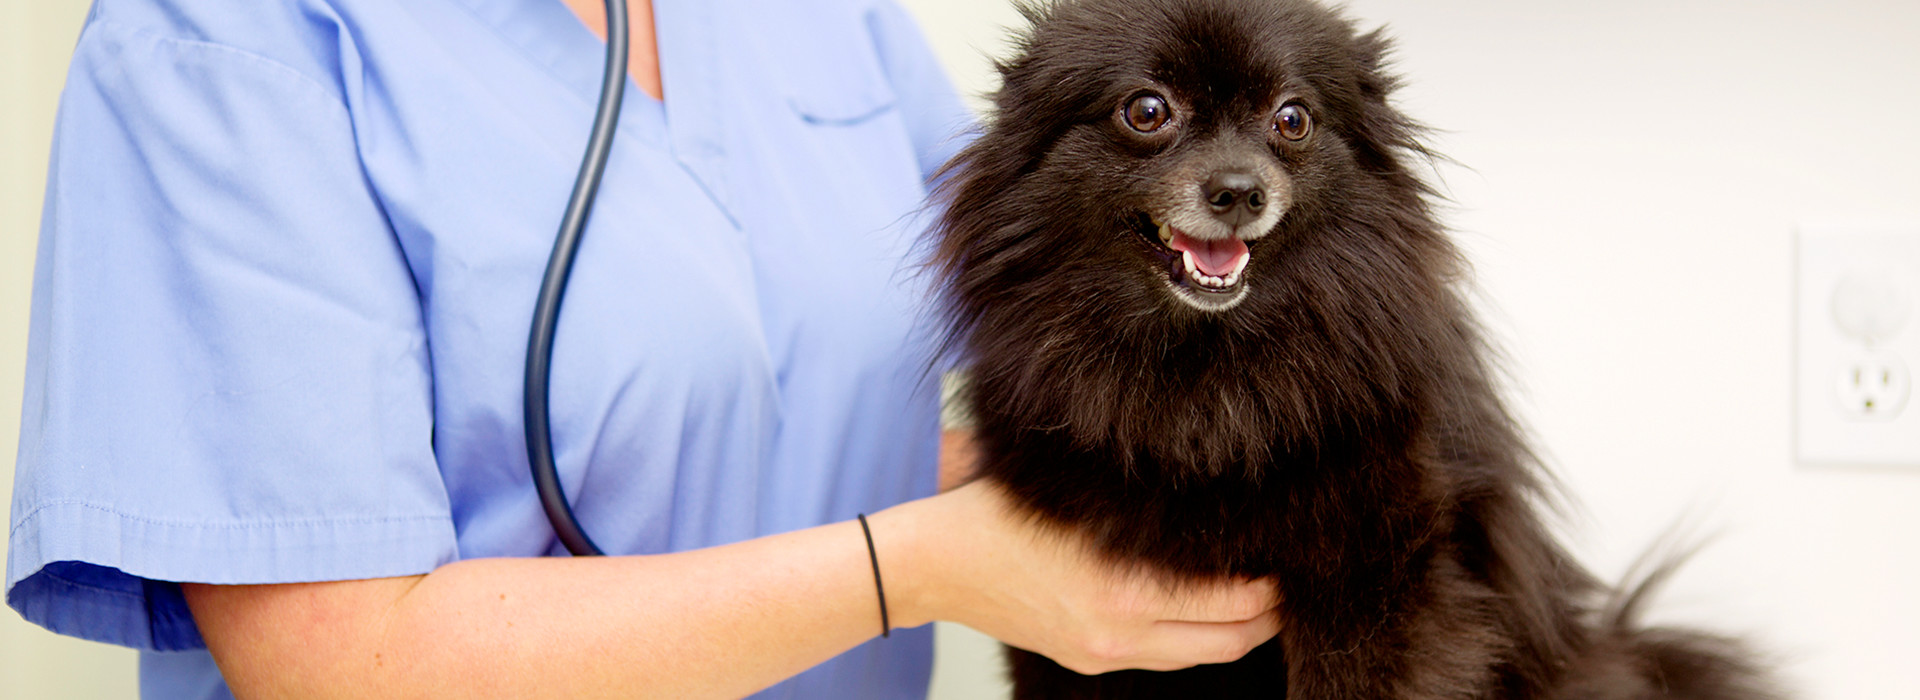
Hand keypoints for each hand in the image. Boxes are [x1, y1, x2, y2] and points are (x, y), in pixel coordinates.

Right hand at [873, 481, 1281, 674]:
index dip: (1272, 582)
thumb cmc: (999, 514)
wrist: (937, 564)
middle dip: (1270, 615)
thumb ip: (1137, 498)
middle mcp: (1122, 630)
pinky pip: (1165, 657)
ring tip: (1261, 599)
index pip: (1232, 599)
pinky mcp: (1091, 658)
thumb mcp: (1077, 496)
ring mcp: (1107, 651)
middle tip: (1290, 581)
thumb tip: (1204, 476)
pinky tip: (1205, 609)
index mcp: (1125, 588)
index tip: (1289, 553)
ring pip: (1203, 655)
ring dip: (1239, 632)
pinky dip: (1196, 637)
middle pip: (1231, 639)